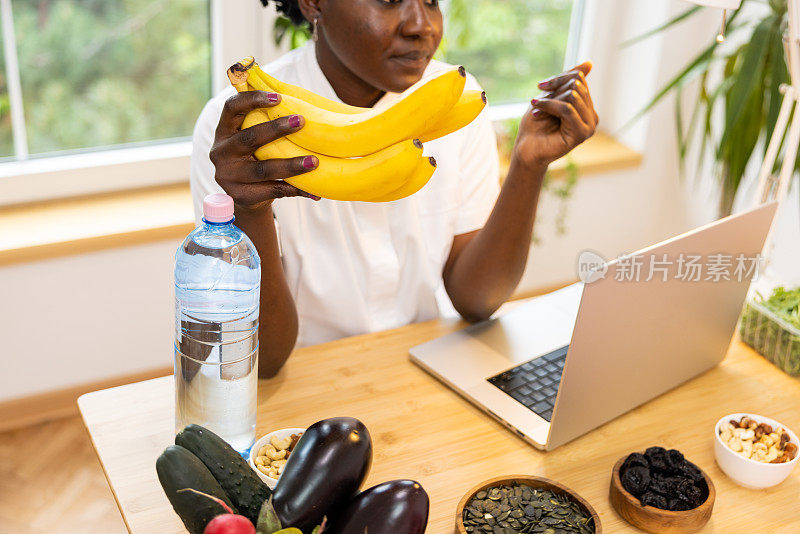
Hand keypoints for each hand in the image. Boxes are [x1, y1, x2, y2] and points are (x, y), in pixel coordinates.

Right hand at [209, 90, 319, 210]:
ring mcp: (228, 176)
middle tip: (301, 121)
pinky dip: (294, 189)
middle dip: (276, 128)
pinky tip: (312, 190)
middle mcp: (221, 152)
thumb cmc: (255, 158)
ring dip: (291, 165)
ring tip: (314, 162)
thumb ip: (263, 123)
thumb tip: (303, 104)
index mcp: (224, 131)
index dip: (252, 99)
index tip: (278, 97)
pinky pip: (273, 190)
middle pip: (249, 138)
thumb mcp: (252, 140)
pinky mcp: (241, 196)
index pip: (231, 108)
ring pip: (263, 169)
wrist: (246, 196)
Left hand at [512, 62, 598, 170]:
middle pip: (576, 86)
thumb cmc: (536, 124)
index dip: (558, 78)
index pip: (579, 78)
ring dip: (549, 101)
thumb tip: (589, 64)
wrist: (526, 148)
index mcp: (587, 107)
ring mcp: (589, 126)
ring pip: (572, 96)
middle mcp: (592, 116)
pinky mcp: (582, 134)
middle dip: (553, 90)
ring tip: (536, 109)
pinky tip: (536, 112)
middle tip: (536, 102)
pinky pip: (567, 109)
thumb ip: (569, 81)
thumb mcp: (551, 97)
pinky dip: (549, 107)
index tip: (541, 86)